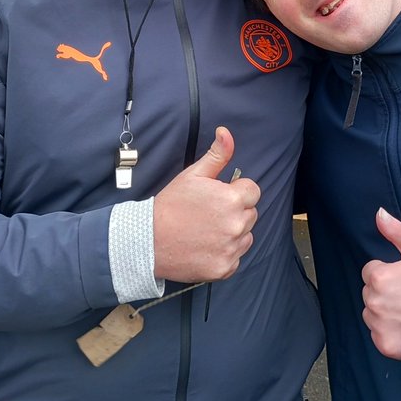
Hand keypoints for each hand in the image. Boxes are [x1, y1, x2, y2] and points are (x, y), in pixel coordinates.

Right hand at [152, 126, 259, 282]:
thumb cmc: (171, 205)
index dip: (236, 190)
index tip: (219, 196)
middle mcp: (236, 225)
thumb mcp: (193, 175)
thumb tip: (226, 132)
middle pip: (251, 213)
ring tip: (207, 230)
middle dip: (236, 211)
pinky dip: (225, 253)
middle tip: (210, 213)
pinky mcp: (224, 268)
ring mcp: (231, 249)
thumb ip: (217, 155)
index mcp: (232, 199)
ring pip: (246, 236)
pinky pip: (236, 257)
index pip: (253, 191)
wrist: (147, 241)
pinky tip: (206, 246)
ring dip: (234, 233)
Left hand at [361, 208, 400, 360]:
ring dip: (385, 313)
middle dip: (385, 293)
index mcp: (379, 277)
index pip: (370, 272)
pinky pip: (379, 335)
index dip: (388, 273)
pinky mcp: (385, 345)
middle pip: (370, 293)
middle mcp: (374, 301)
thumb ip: (395, 231)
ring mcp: (379, 325)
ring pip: (373, 315)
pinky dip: (390, 333)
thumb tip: (378, 212)